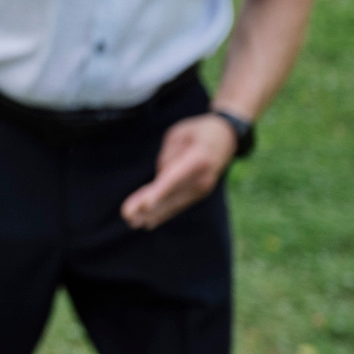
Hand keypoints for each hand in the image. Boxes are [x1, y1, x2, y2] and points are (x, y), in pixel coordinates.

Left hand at [121, 113, 236, 230]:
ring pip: (173, 203)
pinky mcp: (199, 193)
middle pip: (171, 195)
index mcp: (199, 159)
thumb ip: (168, 156)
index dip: (159, 192)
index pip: (174, 178)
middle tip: (126, 216)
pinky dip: (163, 212)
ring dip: (152, 213)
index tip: (146, 205)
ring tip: (131, 221)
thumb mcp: (179, 134)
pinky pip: (178, 204)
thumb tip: (160, 177)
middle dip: (148, 206)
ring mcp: (202, 188)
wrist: (226, 137)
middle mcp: (202, 178)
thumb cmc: (199, 131)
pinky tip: (148, 222)